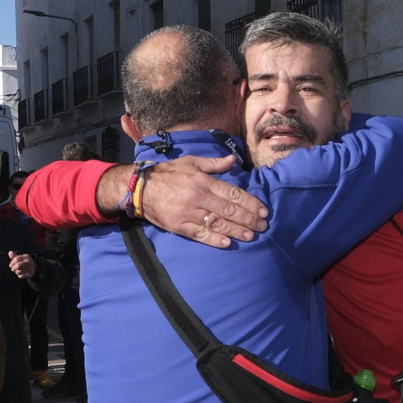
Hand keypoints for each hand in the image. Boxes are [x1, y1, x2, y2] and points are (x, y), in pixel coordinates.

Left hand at [8, 251, 35, 279]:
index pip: (16, 259)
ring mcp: (30, 268)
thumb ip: (14, 256)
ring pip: (19, 271)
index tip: (10, 265)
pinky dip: (19, 275)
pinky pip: (21, 276)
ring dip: (16, 272)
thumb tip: (9, 252)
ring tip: (17, 271)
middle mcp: (29, 262)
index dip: (12, 263)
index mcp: (26, 256)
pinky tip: (20, 274)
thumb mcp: (20, 258)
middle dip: (13, 268)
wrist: (34, 266)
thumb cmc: (24, 262)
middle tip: (12, 269)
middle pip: (18, 265)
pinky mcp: (30, 273)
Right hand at [140, 155, 269, 247]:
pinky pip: (199, 234)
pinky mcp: (178, 225)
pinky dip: (213, 239)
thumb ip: (213, 163)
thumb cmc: (168, 173)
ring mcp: (187, 212)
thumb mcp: (191, 162)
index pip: (232, 193)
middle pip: (228, 210)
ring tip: (251, 236)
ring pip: (217, 223)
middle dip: (248, 219)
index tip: (263, 211)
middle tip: (262, 226)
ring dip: (236, 230)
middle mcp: (198, 197)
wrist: (140, 187)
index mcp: (203, 181)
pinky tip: (227, 243)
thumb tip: (233, 159)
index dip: (250, 203)